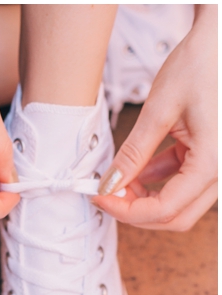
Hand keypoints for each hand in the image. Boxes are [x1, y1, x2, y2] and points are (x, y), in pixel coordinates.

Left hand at [95, 6, 217, 230]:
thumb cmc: (202, 64)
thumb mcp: (159, 110)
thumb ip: (133, 153)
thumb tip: (109, 185)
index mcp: (214, 162)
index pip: (165, 209)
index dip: (126, 210)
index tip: (99, 197)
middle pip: (176, 216)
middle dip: (136, 211)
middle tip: (106, 194)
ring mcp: (220, 165)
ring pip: (180, 203)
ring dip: (146, 198)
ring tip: (117, 178)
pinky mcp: (213, 155)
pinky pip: (184, 181)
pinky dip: (157, 180)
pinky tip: (135, 168)